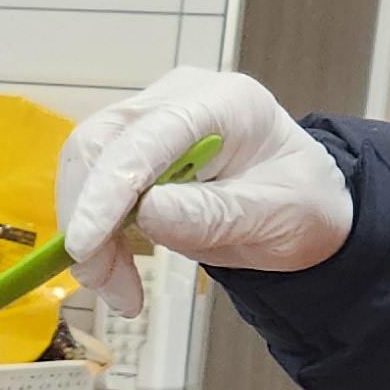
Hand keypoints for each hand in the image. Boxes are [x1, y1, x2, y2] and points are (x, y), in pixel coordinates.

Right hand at [57, 68, 352, 311]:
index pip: (149, 135)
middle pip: (100, 141)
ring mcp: (150, 120)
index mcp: (225, 102)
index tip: (86, 243)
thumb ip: (217, 213)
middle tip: (104, 282)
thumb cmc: (302, 204)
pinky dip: (94, 237)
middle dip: (88, 215)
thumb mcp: (279, 217)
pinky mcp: (132, 150)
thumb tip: (148, 215)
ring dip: (86, 232)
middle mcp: (177, 99)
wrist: (305, 206)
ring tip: (117, 289)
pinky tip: (116, 276)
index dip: (110, 188)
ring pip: (85, 165)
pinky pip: (92, 187)